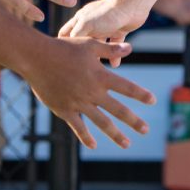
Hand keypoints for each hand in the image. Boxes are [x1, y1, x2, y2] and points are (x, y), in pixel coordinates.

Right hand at [26, 36, 154, 149]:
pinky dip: (86, 137)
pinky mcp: (64, 110)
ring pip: (101, 122)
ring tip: (126, 144)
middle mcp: (92, 92)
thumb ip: (110, 49)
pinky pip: (78, 127)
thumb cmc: (64, 48)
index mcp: (100, 76)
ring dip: (115, 134)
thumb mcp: (89, 45)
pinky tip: (94, 145)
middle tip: (145, 130)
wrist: (36, 58)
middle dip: (133, 121)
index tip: (153, 100)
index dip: (140, 94)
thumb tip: (130, 48)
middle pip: (118, 110)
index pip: (126, 87)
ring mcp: (78, 103)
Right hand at [58, 0, 144, 67]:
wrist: (131, 3)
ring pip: (100, 44)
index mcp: (80, 20)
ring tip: (99, 69)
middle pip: (83, 41)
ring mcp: (106, 26)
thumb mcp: (85, 25)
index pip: (65, 33)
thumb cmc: (106, 13)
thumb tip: (69, 51)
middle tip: (81, 69)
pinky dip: (115, 54)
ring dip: (100, 56)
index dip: (63, 45)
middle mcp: (92, 23)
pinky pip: (115, 44)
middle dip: (83, 54)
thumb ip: (76, 36)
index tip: (62, 60)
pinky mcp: (119, 29)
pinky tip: (115, 64)